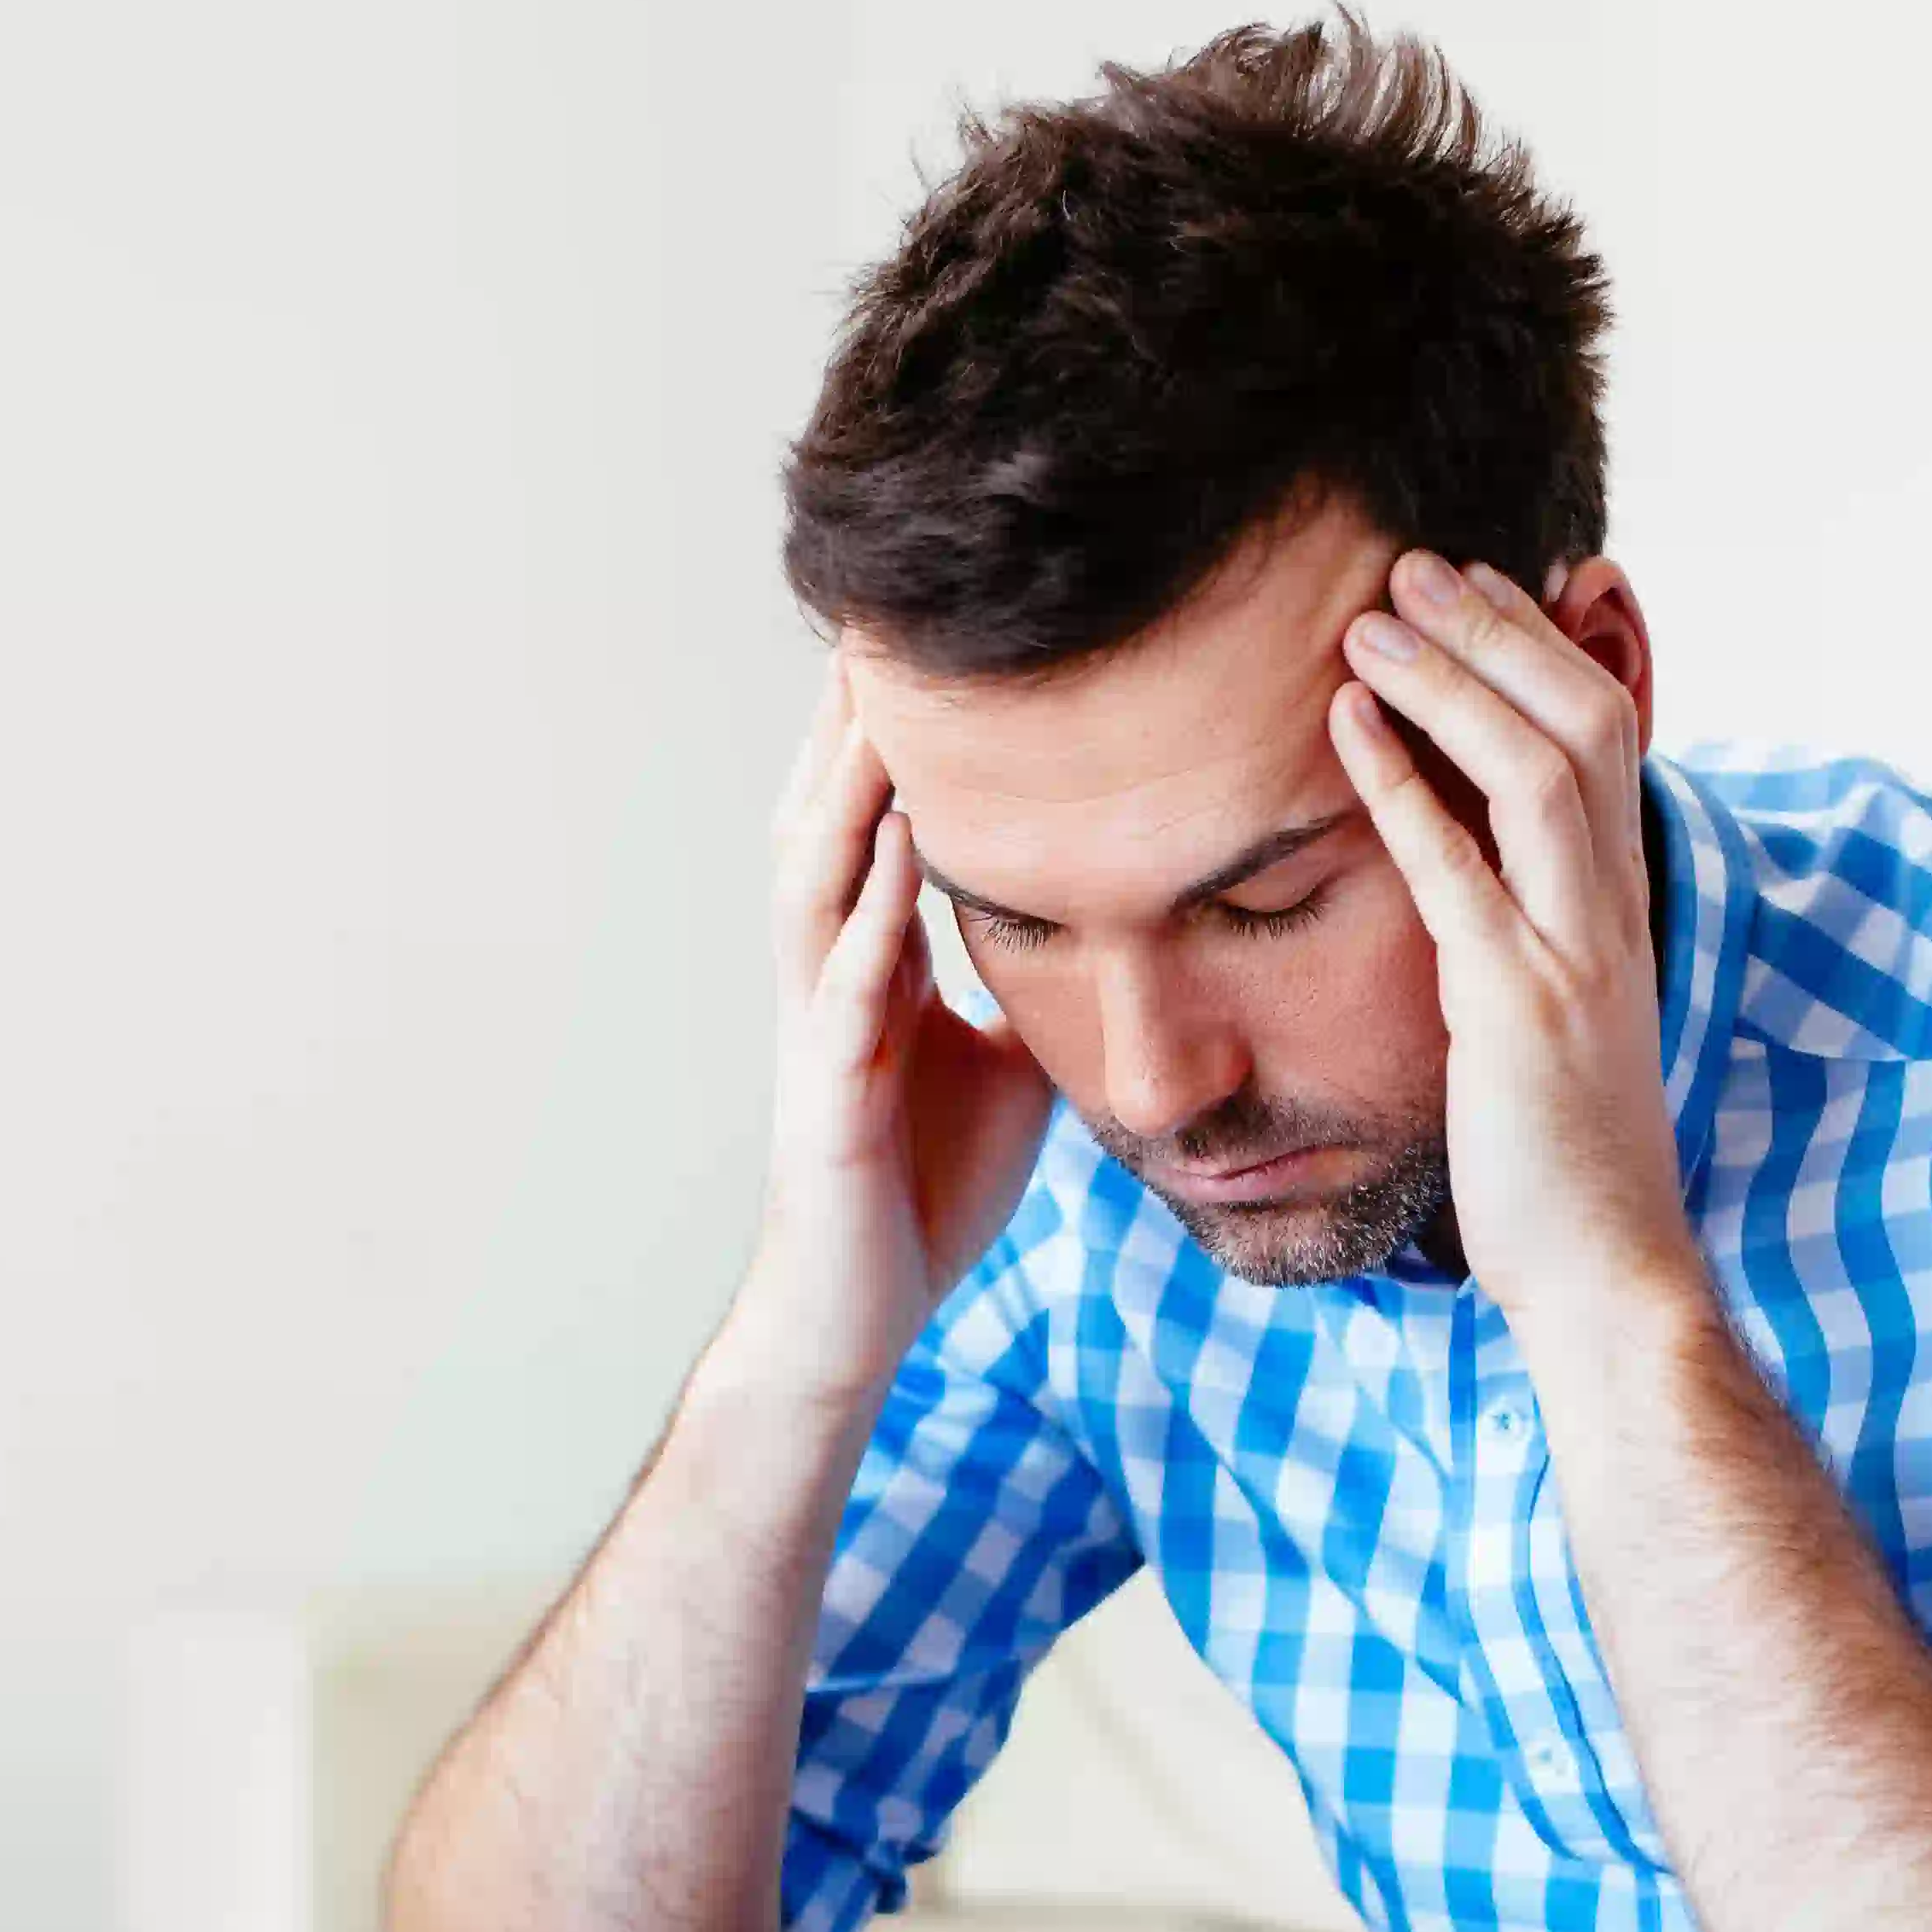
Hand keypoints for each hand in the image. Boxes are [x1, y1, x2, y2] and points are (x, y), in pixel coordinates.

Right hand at [727, 660, 1056, 1401]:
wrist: (861, 1313)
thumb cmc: (922, 1192)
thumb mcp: (1004, 1068)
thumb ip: (1034, 993)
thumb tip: (1115, 937)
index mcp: (872, 965)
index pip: (880, 822)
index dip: (898, 735)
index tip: (939, 641)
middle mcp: (830, 975)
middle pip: (828, 817)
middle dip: (853, 722)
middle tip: (887, 618)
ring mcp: (819, 1029)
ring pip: (816, 879)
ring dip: (849, 788)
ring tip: (884, 695)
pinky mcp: (827, 1094)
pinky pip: (845, 985)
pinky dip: (870, 911)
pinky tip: (899, 849)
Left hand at [1328, 552, 1713, 1352]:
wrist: (1606, 1273)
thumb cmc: (1563, 1158)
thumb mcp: (1556, 1016)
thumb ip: (1528, 930)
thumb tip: (1469, 866)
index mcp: (1621, 902)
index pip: (1606, 731)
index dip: (1545, 645)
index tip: (1480, 584)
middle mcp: (1613, 907)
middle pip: (1583, 716)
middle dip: (1498, 629)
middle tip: (1413, 565)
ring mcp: (1575, 952)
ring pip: (1540, 767)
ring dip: (1453, 680)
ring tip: (1369, 622)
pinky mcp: (1520, 1008)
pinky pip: (1460, 871)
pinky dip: (1402, 788)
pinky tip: (1345, 729)